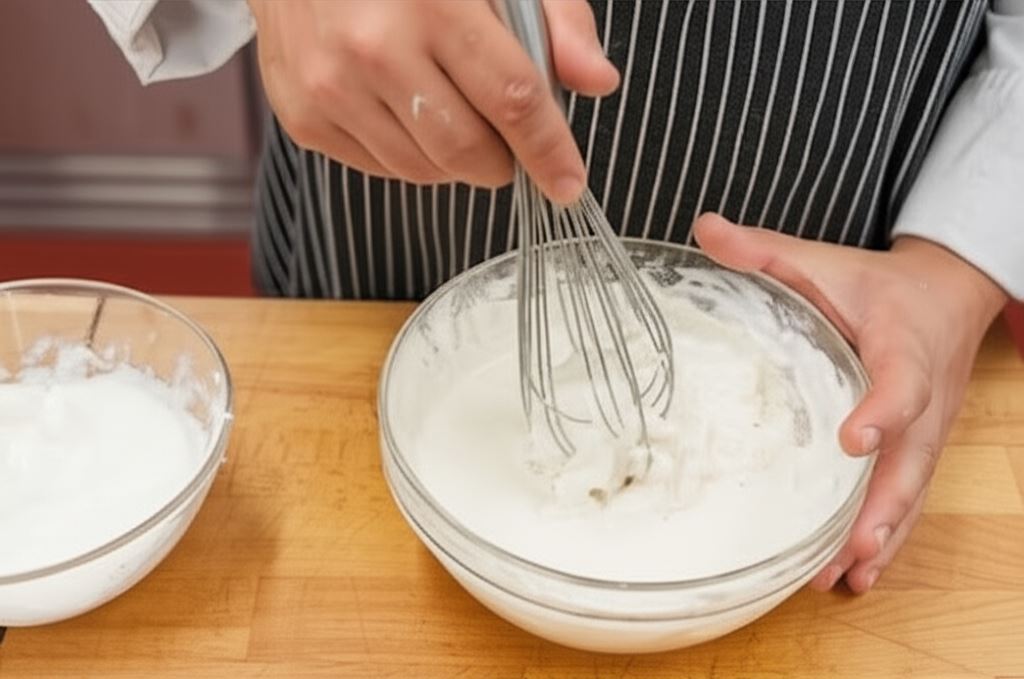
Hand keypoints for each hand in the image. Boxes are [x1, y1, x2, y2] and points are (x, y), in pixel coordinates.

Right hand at [246, 0, 618, 203]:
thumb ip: (555, 19)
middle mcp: (373, 49)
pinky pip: (379, 168)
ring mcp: (330, 87)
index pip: (512, 100)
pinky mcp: (302, 116)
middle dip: (502, 160)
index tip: (569, 183)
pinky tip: (406, 110)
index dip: (549, 151)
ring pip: (423, 170)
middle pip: (467, 150)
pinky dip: (409, 154)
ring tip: (452, 111)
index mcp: (432, 3)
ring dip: (456, 160)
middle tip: (506, 138)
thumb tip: (598, 82)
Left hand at [693, 213, 1007, 592]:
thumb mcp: (822, 261)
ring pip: (910, 492)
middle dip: (881, 507)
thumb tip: (702, 228)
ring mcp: (926, 432)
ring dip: (880, 536)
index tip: (853, 440)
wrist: (942, 297)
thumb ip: (764, 250)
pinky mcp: (918, 450)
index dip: (882, 412)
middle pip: (911, 460)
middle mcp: (924, 399)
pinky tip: (856, 577)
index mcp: (902, 347)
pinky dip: (887, 538)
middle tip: (848, 547)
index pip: (901, 382)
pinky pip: (907, 500)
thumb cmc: (874, 285)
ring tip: (842, 578)